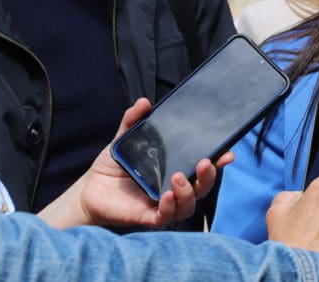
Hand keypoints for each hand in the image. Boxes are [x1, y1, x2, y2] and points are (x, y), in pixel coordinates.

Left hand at [38, 98, 233, 228]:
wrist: (90, 189)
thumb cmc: (115, 165)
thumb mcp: (124, 138)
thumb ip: (133, 121)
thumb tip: (144, 102)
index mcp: (176, 167)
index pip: (203, 166)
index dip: (219, 161)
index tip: (228, 152)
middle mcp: (174, 187)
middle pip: (202, 187)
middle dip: (209, 176)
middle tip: (205, 163)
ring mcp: (163, 203)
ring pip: (189, 205)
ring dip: (189, 192)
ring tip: (178, 177)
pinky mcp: (148, 216)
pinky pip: (166, 217)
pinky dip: (170, 207)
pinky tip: (166, 196)